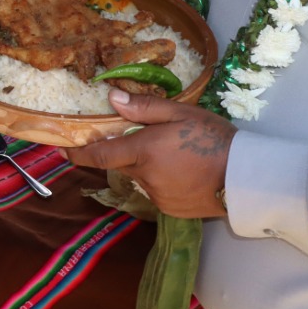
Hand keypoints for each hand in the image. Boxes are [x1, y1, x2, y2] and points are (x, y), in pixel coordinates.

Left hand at [65, 89, 232, 218]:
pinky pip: (157, 192)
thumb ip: (144, 108)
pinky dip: (163, 181)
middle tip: (150, 140)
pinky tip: (185, 172)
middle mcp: (144, 177)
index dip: (78, 153)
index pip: (99, 155)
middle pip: (122, 164)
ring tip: (179, 155)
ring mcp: (157, 197)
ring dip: (149, 167)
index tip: (62, 150)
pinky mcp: (170, 210)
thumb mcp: (181, 113)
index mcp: (143, 151)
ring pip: (141, 178)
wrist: (245, 177)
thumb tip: (112, 98)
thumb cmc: (214, 138)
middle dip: (127, 152)